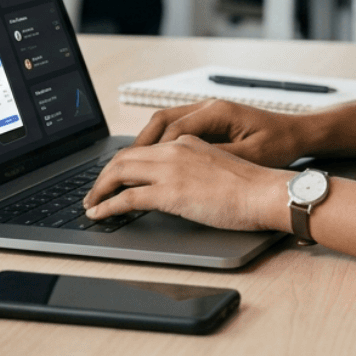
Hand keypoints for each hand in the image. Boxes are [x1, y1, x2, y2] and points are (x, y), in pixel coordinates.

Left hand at [82, 135, 290, 231]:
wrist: (265, 192)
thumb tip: (178, 187)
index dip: (122, 163)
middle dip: (103, 175)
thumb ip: (194, 169)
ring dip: (100, 189)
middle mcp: (174, 150)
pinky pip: (128, 197)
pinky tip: (100, 214)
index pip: (144, 148)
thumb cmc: (251, 187)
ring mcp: (171, 170)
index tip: (112, 176)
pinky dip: (108, 205)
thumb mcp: (217, 167)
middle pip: (124, 157)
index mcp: (186, 142)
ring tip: (91, 204)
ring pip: (120, 172)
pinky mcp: (170, 192)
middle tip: (94, 192)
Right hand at [132, 100, 309, 167]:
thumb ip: (216, 158)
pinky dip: (160, 145)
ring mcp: (207, 114)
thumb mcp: (250, 155)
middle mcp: (208, 108)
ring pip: (164, 124)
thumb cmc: (280, 143)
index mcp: (217, 112)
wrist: (299, 134)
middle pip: (160, 121)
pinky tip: (152, 164)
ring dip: (145, 145)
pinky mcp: (210, 124)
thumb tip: (183, 168)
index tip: (134, 172)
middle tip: (117, 171)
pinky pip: (175, 130)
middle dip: (138, 147)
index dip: (151, 153)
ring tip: (127, 168)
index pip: (172, 129)